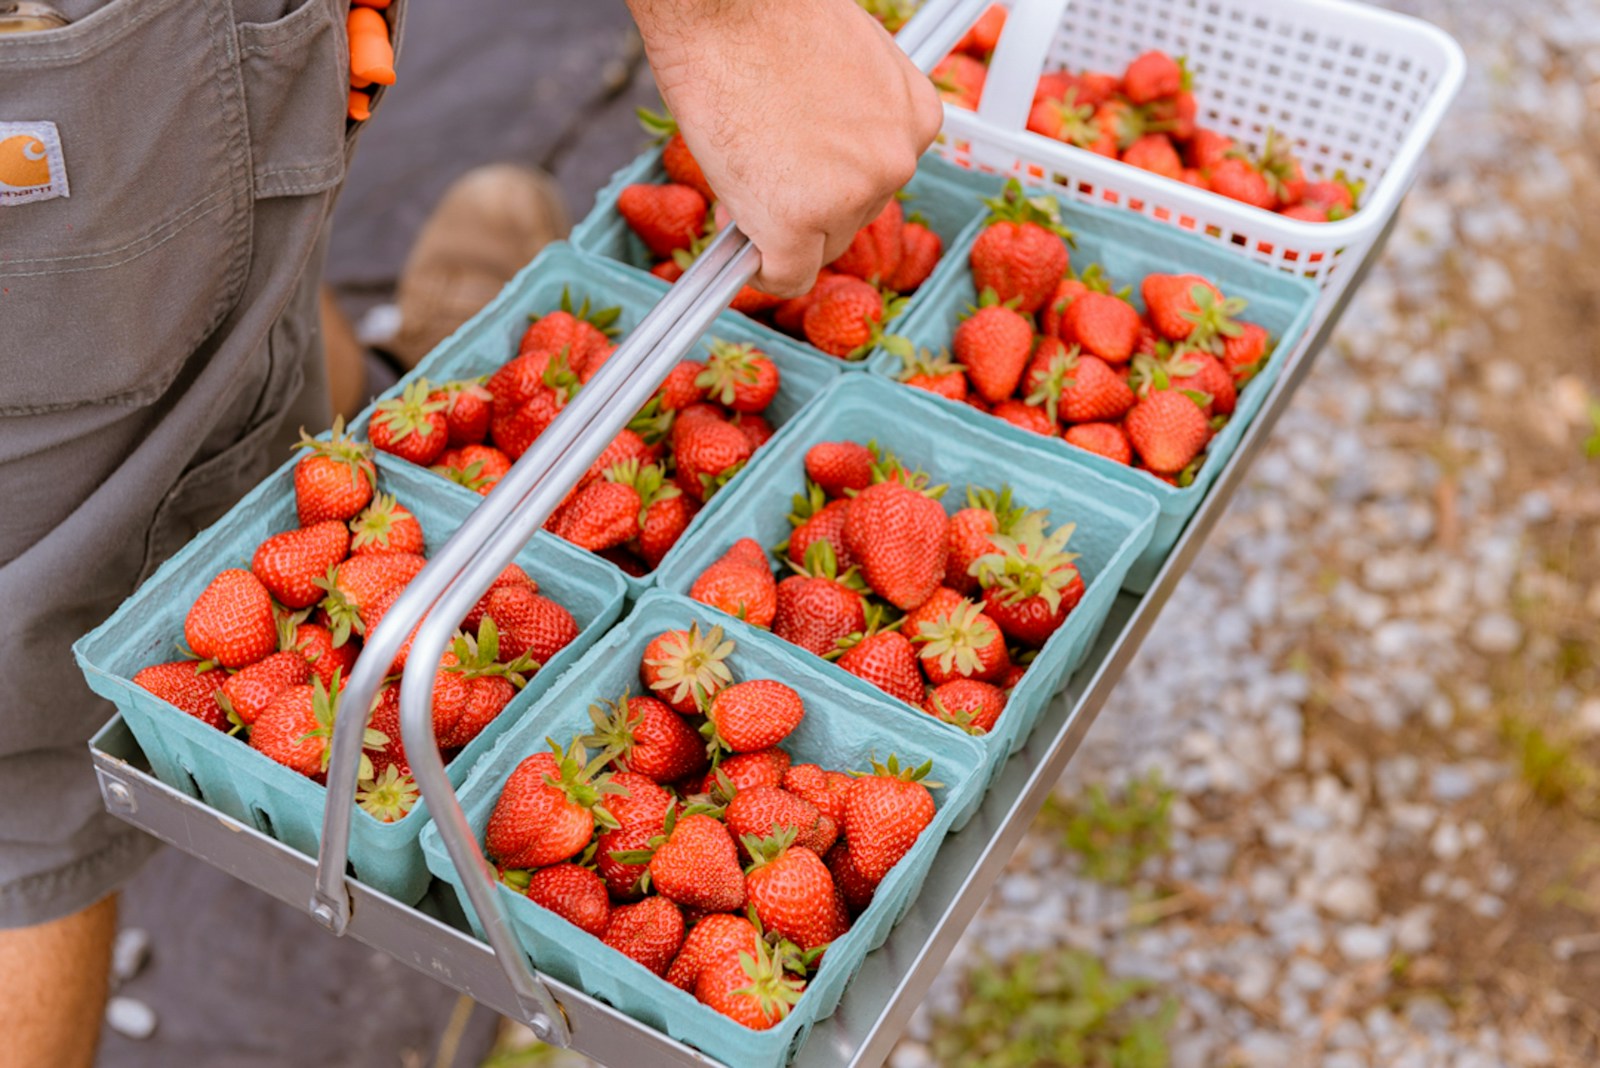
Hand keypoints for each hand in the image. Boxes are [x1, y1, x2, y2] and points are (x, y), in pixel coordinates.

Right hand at [627, 0, 943, 296]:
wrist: (723, 4)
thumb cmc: (766, 18)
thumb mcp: (842, 65)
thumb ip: (848, 120)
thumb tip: (821, 162)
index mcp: (916, 117)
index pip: (878, 180)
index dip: (830, 181)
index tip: (802, 173)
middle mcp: (896, 160)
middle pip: (852, 219)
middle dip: (807, 206)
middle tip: (762, 172)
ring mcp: (851, 195)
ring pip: (817, 248)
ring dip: (780, 228)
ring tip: (745, 174)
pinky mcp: (799, 222)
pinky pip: (785, 276)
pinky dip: (760, 271)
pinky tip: (739, 249)